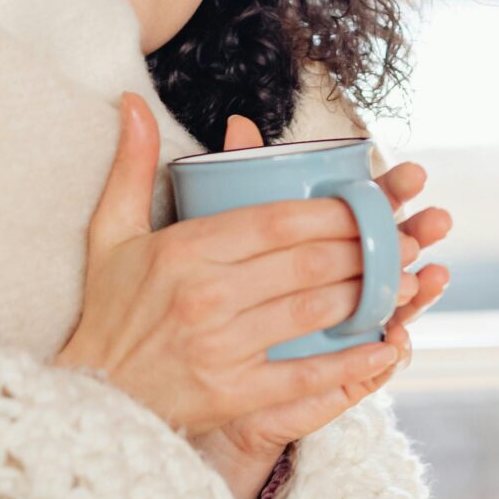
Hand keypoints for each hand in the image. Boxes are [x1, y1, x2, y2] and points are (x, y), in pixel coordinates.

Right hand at [54, 92, 423, 446]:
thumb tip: (133, 100)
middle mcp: (205, 295)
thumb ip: (131, 166)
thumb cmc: (110, 311)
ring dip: (369, 295)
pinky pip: (304, 375)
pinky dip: (350, 362)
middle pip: (306, 261)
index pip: (275, 220)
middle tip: (402, 239)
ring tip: (406, 282)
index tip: (366, 203)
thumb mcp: (110, 234)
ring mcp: (220, 347)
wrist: (91, 398)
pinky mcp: (232, 393)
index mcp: (184, 250)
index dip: (331, 211)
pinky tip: (385, 348)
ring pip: (314, 311)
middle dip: (365, 248)